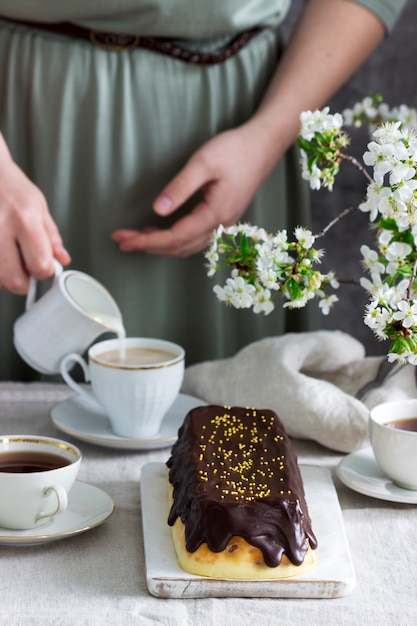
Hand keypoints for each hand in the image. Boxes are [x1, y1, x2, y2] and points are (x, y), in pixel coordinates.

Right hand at [0, 137, 70, 293]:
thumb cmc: (11, 188)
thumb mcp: (39, 207)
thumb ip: (51, 237)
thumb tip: (61, 260)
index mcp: (25, 220)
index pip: (40, 265)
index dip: (45, 271)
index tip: (44, 265)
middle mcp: (0, 229)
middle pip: (13, 281)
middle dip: (23, 281)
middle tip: (24, 267)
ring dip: (5, 276)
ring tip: (9, 257)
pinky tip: (0, 255)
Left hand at [112, 124, 273, 256]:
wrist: (265, 144)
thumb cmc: (236, 149)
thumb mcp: (203, 163)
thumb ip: (179, 188)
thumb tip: (157, 211)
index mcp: (215, 214)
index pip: (174, 237)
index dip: (146, 242)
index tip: (123, 239)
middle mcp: (221, 225)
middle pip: (179, 248)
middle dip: (148, 247)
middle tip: (121, 240)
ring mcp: (224, 224)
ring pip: (187, 247)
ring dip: (161, 246)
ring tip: (135, 239)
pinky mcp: (224, 218)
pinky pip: (195, 239)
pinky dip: (175, 241)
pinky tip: (161, 232)